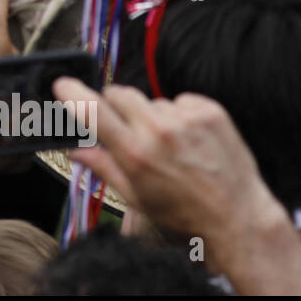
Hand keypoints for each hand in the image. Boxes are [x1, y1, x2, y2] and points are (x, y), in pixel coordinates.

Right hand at [52, 77, 280, 243]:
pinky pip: (179, 100)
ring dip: (151, 115)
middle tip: (126, 129)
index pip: (93, 110)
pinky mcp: (209, 111)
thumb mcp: (135, 197)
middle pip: (119, 94)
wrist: (237, 216)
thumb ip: (102, 167)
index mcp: (134, 154)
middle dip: (115, 107)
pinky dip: (178, 114)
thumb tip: (76, 150)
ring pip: (151, 101)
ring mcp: (186, 119)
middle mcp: (158, 131)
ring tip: (168, 144)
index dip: (73, 94)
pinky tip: (188, 139)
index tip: (62, 85)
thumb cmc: (184, 213)